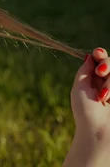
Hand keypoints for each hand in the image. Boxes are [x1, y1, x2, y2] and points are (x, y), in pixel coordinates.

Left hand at [64, 47, 109, 165]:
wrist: (100, 133)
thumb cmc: (86, 113)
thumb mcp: (79, 88)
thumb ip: (84, 71)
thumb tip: (89, 55)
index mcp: (93, 79)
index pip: (100, 59)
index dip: (100, 53)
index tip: (98, 53)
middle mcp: (106, 82)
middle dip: (107, 64)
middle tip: (100, 72)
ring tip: (104, 97)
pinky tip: (107, 99)